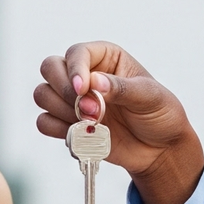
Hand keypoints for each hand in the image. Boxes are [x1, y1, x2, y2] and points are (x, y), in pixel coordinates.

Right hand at [36, 43, 203, 203]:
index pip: (77, 53)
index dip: (75, 70)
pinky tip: (83, 137)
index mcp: (106, 58)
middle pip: (50, 68)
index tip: (82, 90)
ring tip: (92, 125)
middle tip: (90, 111)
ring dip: (61, 111)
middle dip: (65, 91)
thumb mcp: (150, 97)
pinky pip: (44, 122)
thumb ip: (121, 88)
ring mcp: (74, 100)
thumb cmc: (160, 115)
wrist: (161, 150)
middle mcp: (85, 75)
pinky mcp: (68, 124)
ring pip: (43, 95)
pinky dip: (59, 131)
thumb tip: (94, 81)